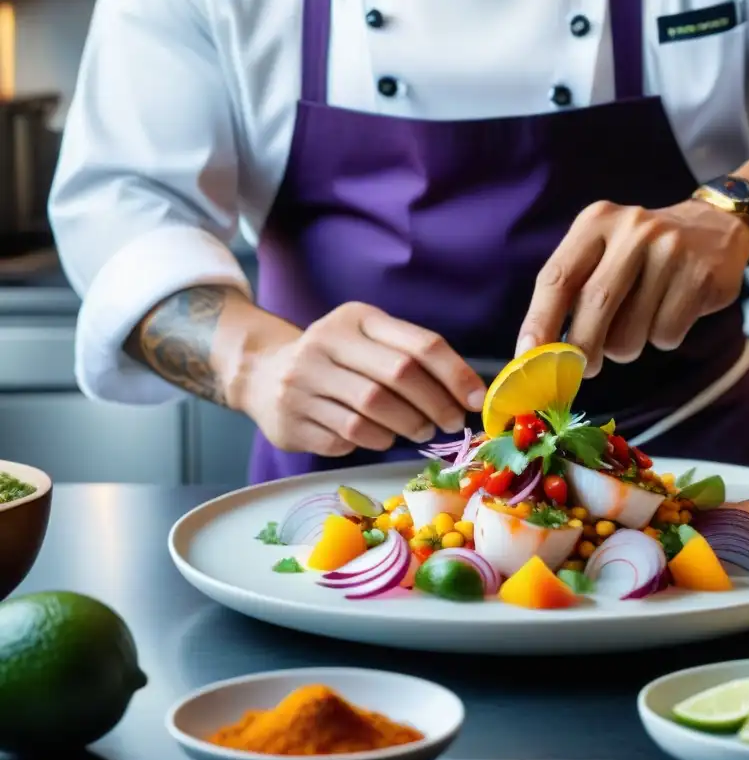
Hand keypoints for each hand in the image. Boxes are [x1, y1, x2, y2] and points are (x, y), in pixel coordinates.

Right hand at [241, 303, 486, 456]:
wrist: (263, 372)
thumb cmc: (337, 359)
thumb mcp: (368, 340)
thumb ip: (412, 357)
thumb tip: (468, 394)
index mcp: (355, 319)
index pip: (418, 344)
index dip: (455, 374)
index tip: (475, 399)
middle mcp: (324, 343)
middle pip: (397, 377)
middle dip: (434, 404)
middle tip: (450, 422)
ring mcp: (302, 382)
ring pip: (371, 412)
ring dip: (406, 427)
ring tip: (419, 431)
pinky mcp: (291, 419)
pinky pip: (345, 437)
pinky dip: (373, 440)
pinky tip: (380, 436)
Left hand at [517, 200, 748, 375]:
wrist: (716, 227)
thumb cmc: (641, 254)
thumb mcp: (603, 252)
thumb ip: (573, 292)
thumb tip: (540, 354)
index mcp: (596, 221)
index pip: (557, 277)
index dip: (539, 322)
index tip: (526, 358)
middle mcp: (632, 229)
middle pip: (594, 305)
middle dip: (581, 350)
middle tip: (582, 370)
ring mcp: (670, 249)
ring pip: (630, 330)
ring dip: (626, 348)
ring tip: (638, 326)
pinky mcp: (700, 276)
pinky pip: (666, 334)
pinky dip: (662, 338)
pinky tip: (670, 313)